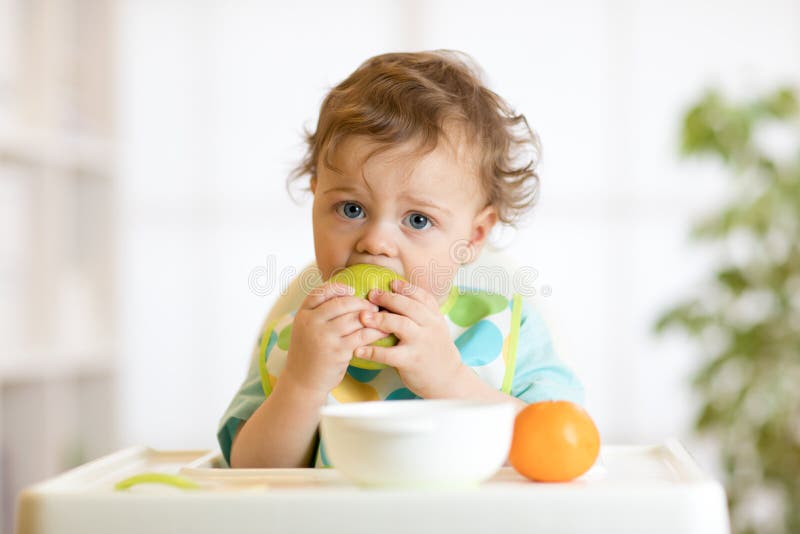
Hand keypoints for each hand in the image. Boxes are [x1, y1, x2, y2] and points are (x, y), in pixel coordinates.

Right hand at [281, 282, 387, 397]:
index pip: (320, 292)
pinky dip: (375, 332)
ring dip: (371, 316)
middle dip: (361, 302)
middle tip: (372, 306)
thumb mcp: (305, 329)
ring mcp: (324, 337)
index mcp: (303, 315)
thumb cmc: (309, 353)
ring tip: (382, 317)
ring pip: (354, 318)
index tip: (352, 290)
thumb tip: (346, 295)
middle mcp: (312, 323)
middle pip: (342, 303)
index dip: (338, 288)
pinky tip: (383, 332)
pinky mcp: (338, 351)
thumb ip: (319, 314)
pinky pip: (362, 336)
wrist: (302, 381)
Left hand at [355, 279, 466, 397]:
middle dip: (388, 298)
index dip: (405, 288)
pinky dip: (373, 352)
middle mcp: (430, 327)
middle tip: (370, 295)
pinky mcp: (412, 361)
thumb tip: (397, 295)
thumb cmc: (435, 351)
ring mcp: (421, 343)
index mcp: (435, 317)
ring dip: (379, 319)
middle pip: (409, 306)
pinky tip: (359, 350)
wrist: (448, 379)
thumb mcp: (435, 328)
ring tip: (363, 317)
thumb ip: (421, 314)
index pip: (421, 296)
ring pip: (400, 325)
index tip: (390, 283)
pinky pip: (390, 354)